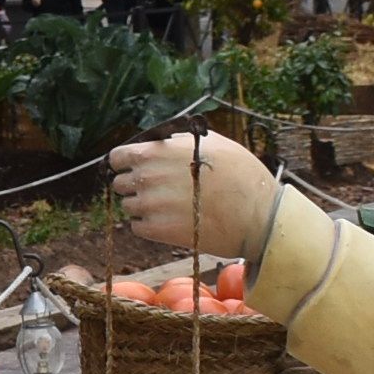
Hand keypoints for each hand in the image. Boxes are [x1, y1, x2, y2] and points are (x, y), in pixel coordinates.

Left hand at [110, 131, 272, 256]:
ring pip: (128, 206)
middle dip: (134, 185)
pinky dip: (149, 226)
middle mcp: (148, 177)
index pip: (117, 157)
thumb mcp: (212, 143)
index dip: (125, 163)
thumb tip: (164, 143)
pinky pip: (138, 227)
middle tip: (157, 190)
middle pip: (120, 183)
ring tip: (170, 207)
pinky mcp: (157, 231)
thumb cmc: (240, 175)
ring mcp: (150, 206)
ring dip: (143, 207)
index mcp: (157, 152)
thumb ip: (179, 142)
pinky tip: (171, 221)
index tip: (134, 168)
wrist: (256, 214)